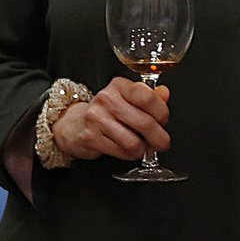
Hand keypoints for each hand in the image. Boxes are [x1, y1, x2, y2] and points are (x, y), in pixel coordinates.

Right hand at [51, 78, 170, 161]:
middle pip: (145, 122)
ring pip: (134, 142)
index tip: (163, 121)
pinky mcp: (91, 137)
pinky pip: (122, 151)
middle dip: (160, 138)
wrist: (76, 124)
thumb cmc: (108, 112)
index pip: (148, 98)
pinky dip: (129, 154)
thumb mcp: (129, 99)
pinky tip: (127, 149)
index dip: (162, 113)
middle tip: (161, 142)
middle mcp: (106, 99)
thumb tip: (164, 92)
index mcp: (119, 86)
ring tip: (142, 147)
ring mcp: (96, 118)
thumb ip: (150, 97)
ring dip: (143, 149)